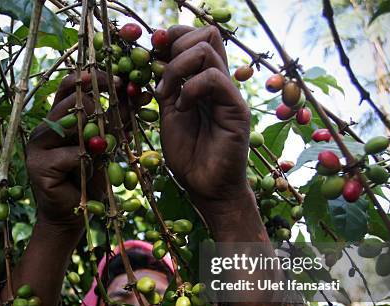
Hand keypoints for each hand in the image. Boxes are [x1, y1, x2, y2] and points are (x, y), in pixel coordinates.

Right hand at [26, 73, 107, 225]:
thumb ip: (117, 123)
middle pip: (71, 102)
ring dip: (94, 136)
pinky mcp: (38, 165)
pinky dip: (87, 162)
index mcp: (58, 119)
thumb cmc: (89, 179)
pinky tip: (87, 172)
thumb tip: (139, 96)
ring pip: (71, 126)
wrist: (72, 215)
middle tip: (120, 103)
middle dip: (99, 102)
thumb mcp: (106, 147)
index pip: (70, 88)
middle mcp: (44, 127)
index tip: (120, 80)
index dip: (92, 79)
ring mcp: (37, 145)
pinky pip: (71, 154)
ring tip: (100, 151)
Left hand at [155, 26, 250, 207]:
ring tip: (167, 95)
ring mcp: (229, 93)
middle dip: (175, 46)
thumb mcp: (168, 116)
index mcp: (203, 81)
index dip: (172, 38)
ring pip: (208, 49)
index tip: (152, 57)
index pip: (196, 37)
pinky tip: (182, 108)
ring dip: (177, 68)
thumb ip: (166, 88)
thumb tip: (154, 59)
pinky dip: (190, 89)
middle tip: (161, 76)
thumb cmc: (189, 156)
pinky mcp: (237, 109)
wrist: (206, 189)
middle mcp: (219, 82)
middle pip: (207, 33)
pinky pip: (214, 79)